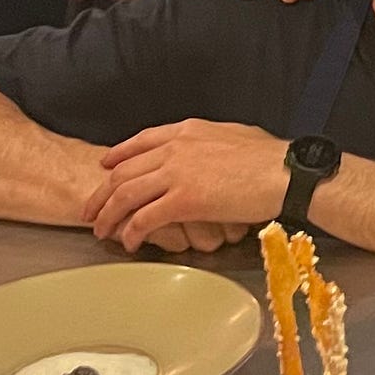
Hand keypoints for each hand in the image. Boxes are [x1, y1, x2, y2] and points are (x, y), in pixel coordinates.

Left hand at [87, 119, 288, 250]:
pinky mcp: (184, 200)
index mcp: (187, 131)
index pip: (140, 141)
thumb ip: (209, 142)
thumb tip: (206, 150)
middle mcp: (176, 148)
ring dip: (109, 215)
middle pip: (124, 171)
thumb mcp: (234, 135)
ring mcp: (177, 173)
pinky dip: (133, 232)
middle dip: (102, 193)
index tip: (104, 167)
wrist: (284, 173)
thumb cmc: (269, 157)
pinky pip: (146, 218)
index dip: (117, 156)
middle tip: (91, 210)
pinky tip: (130, 242)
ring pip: (126, 195)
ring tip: (101, 231)